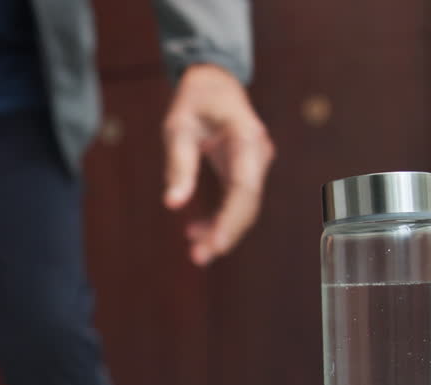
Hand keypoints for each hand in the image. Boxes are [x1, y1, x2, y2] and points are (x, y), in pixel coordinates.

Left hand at [163, 64, 274, 265]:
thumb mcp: (178, 126)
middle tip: (198, 258)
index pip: (244, 187)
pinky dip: (220, 218)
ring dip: (222, 230)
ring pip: (245, 206)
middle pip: (248, 203)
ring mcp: (255, 163)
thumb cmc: (196, 99)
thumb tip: (172, 203)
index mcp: (246, 138)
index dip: (231, 219)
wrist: (214, 81)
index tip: (215, 245)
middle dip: (226, 234)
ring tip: (194, 251)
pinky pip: (237, 200)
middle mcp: (258, 153)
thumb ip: (178, 164)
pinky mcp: (246, 171)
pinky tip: (196, 230)